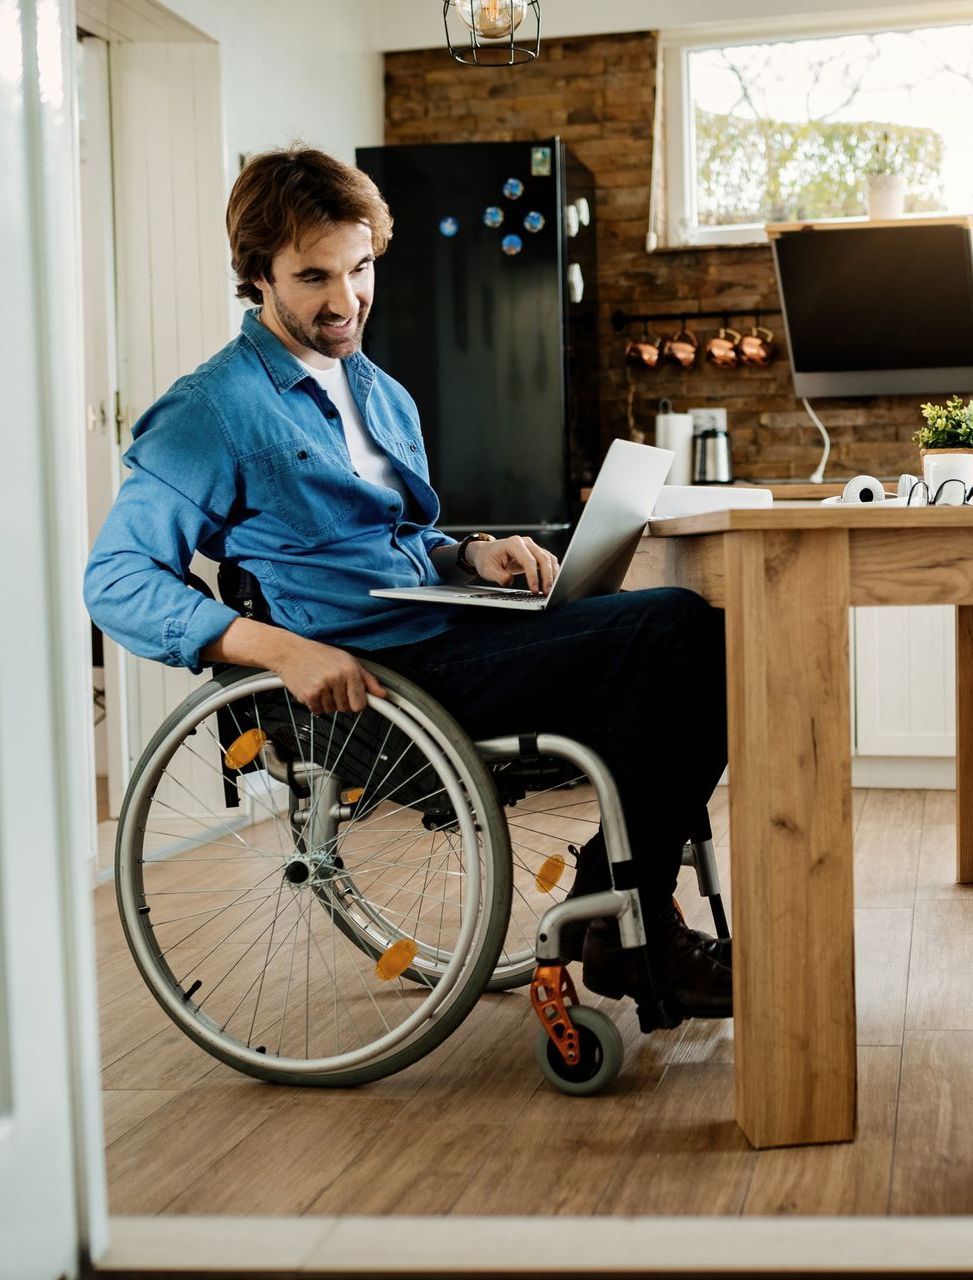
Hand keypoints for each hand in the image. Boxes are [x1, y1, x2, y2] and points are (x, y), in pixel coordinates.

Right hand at [270, 633, 386, 714]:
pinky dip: (314, 704)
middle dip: (340, 701)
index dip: (356, 703)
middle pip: (346, 709)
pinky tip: (312, 688)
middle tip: (332, 685)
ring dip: (326, 702)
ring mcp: (323, 687)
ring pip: (331, 710)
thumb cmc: (318, 654)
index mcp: (350, 670)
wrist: (289, 651)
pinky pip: (318, 711)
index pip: (361, 704)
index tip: (352, 699)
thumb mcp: (348, 661)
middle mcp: (338, 678)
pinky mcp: (309, 694)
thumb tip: (383, 694)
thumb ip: (367, 679)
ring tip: (320, 684)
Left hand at [466, 535, 558, 594]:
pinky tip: (552, 583)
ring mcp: (532, 547)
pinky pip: (549, 561)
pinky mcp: (536, 553)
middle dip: (547, 577)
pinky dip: (553, 571)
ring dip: (552, 575)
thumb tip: (509, 581)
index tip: (534, 590)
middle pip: (543, 558)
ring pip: (549, 559)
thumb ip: (498, 576)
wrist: (487, 553)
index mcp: (513, 543)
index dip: (533, 577)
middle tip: (546, 592)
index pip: (528, 560)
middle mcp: (525, 543)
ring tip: (550, 590)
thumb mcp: (488, 570)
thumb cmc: (487, 559)